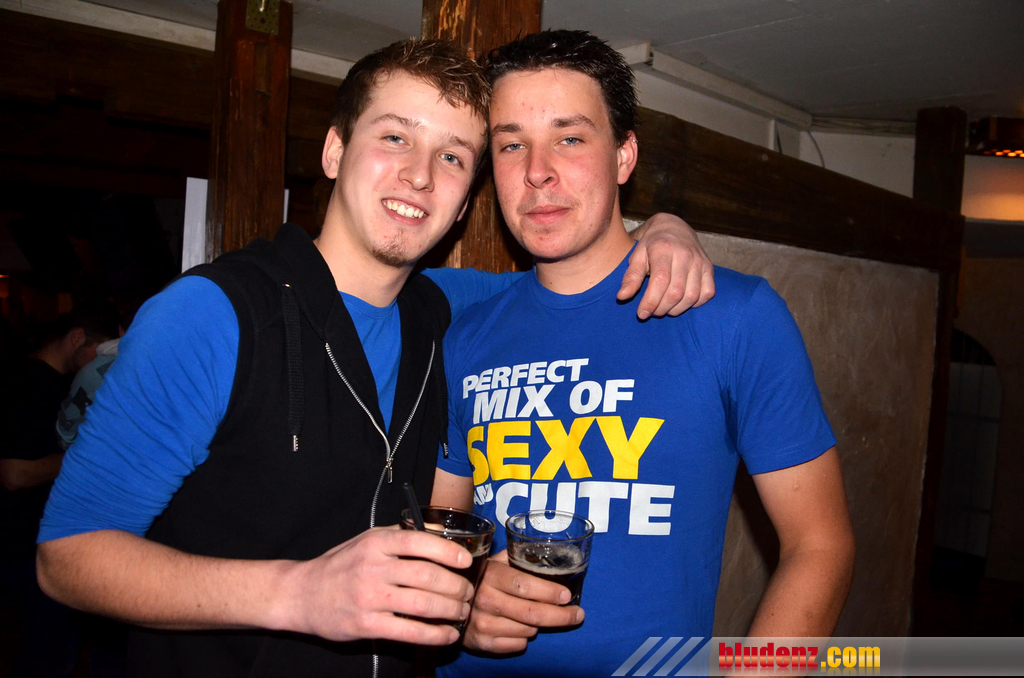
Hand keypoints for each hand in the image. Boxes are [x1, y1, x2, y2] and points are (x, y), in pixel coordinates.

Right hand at [279, 526, 473, 644]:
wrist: (302, 594)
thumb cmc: (342, 565)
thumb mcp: (367, 540)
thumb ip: (401, 536)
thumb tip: (442, 531)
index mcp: (376, 543)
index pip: (420, 541)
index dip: (448, 551)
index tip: (466, 561)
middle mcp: (373, 567)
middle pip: (427, 576)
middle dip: (457, 586)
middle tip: (468, 592)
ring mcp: (369, 597)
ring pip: (423, 604)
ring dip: (451, 610)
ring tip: (462, 611)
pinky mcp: (366, 625)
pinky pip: (409, 632)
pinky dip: (435, 634)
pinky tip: (448, 634)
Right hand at [462, 550, 583, 653]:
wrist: (452, 601)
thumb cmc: (483, 577)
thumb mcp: (496, 561)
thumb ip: (519, 556)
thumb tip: (553, 552)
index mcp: (491, 575)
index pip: (524, 586)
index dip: (549, 592)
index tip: (568, 596)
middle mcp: (484, 600)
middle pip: (531, 613)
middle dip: (561, 616)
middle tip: (577, 614)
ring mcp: (482, 623)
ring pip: (528, 631)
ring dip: (541, 625)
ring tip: (540, 615)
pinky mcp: (482, 643)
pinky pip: (517, 645)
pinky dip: (526, 638)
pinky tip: (522, 626)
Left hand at [622, 213, 714, 318]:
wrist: (674, 227)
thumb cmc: (652, 244)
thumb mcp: (637, 256)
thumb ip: (631, 277)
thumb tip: (621, 297)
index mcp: (664, 249)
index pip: (660, 281)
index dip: (650, 302)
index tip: (642, 314)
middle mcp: (685, 254)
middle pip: (675, 292)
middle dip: (661, 308)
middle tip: (652, 311)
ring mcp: (700, 261)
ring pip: (691, 296)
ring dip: (676, 309)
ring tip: (664, 308)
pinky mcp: (710, 268)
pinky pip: (707, 294)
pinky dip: (694, 304)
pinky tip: (681, 302)